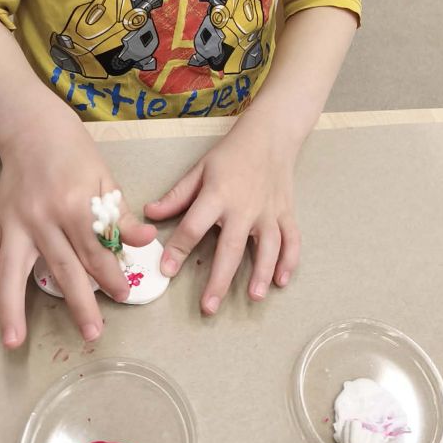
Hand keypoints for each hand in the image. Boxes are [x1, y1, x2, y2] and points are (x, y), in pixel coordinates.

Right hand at [0, 111, 155, 347]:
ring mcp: (14, 221)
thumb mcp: (106, 180)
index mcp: (75, 205)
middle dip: (78, 303)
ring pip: (9, 271)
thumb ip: (121, 215)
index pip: (95, 250)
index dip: (111, 276)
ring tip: (14, 341)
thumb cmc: (76, 155)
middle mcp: (42, 217)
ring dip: (12, 308)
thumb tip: (145, 241)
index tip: (123, 295)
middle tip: (92, 333)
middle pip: (61, 268)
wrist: (35, 130)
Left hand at [144, 113, 300, 313]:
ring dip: (261, 273)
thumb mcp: (199, 169)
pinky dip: (290, 260)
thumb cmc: (231, 153)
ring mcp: (268, 211)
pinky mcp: (286, 213)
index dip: (178, 249)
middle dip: (219, 280)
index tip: (167, 271)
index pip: (194, 226)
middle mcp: (244, 207)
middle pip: (231, 248)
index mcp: (217, 195)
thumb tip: (150, 213)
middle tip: (208, 307)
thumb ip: (177, 195)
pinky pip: (291, 239)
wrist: (270, 135)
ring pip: (267, 248)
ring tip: (254, 297)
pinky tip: (282, 280)